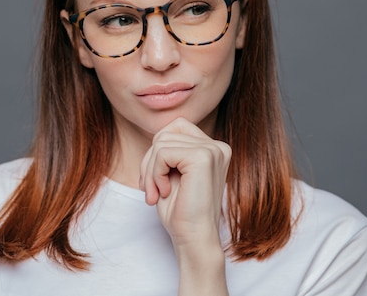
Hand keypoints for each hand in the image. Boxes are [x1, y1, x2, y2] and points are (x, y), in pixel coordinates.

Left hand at [139, 117, 230, 248]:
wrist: (193, 238)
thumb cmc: (180, 211)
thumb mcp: (172, 173)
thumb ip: (168, 150)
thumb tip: (157, 133)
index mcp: (213, 149)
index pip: (174, 128)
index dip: (156, 151)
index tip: (153, 179)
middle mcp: (217, 146)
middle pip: (165, 133)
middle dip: (149, 161)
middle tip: (149, 189)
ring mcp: (213, 150)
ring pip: (161, 142)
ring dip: (150, 171)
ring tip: (155, 193)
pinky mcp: (203, 157)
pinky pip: (162, 152)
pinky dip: (155, 173)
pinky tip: (164, 192)